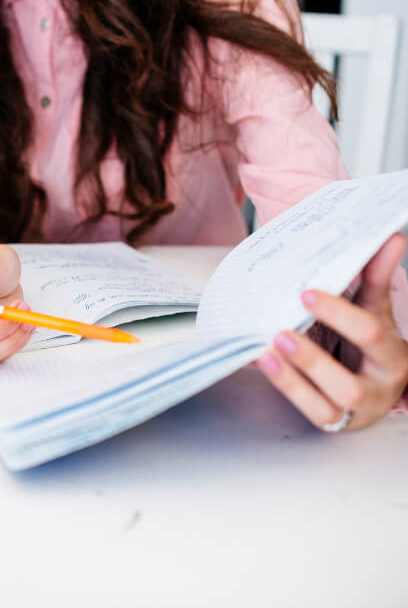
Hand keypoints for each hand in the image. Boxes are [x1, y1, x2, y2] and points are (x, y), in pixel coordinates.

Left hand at [257, 233, 407, 430]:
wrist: (379, 382)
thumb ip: (377, 278)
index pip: (369, 335)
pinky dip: (286, 389)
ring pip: (328, 405)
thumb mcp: (376, 310)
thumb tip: (391, 237)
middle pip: (348, 382)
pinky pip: (311, 411)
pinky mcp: (334, 421)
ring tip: (267, 351)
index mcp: (393, 355)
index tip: (306, 294)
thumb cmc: (371, 343)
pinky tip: (264, 364)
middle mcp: (379, 387)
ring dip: (294, 379)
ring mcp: (355, 411)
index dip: (340, 314)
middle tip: (281, 332)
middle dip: (313, 360)